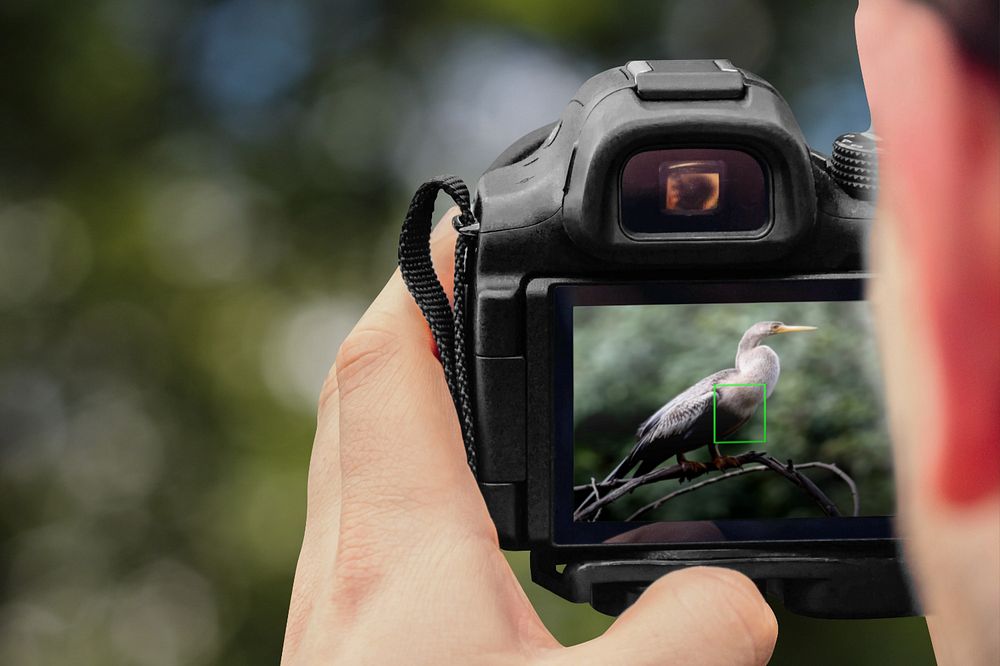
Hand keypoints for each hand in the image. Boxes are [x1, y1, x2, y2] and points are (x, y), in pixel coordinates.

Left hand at [281, 210, 777, 664]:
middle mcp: (347, 563)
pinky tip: (465, 519)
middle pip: (358, 395)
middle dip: (415, 325)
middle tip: (475, 293)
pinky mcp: (346, 645)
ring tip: (480, 386)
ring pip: (353, 460)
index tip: (465, 228)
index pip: (386, 364)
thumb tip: (739, 596)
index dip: (424, 279)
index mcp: (400, 550)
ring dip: (409, 403)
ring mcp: (334, 606)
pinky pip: (364, 524)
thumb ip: (685, 637)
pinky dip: (410, 480)